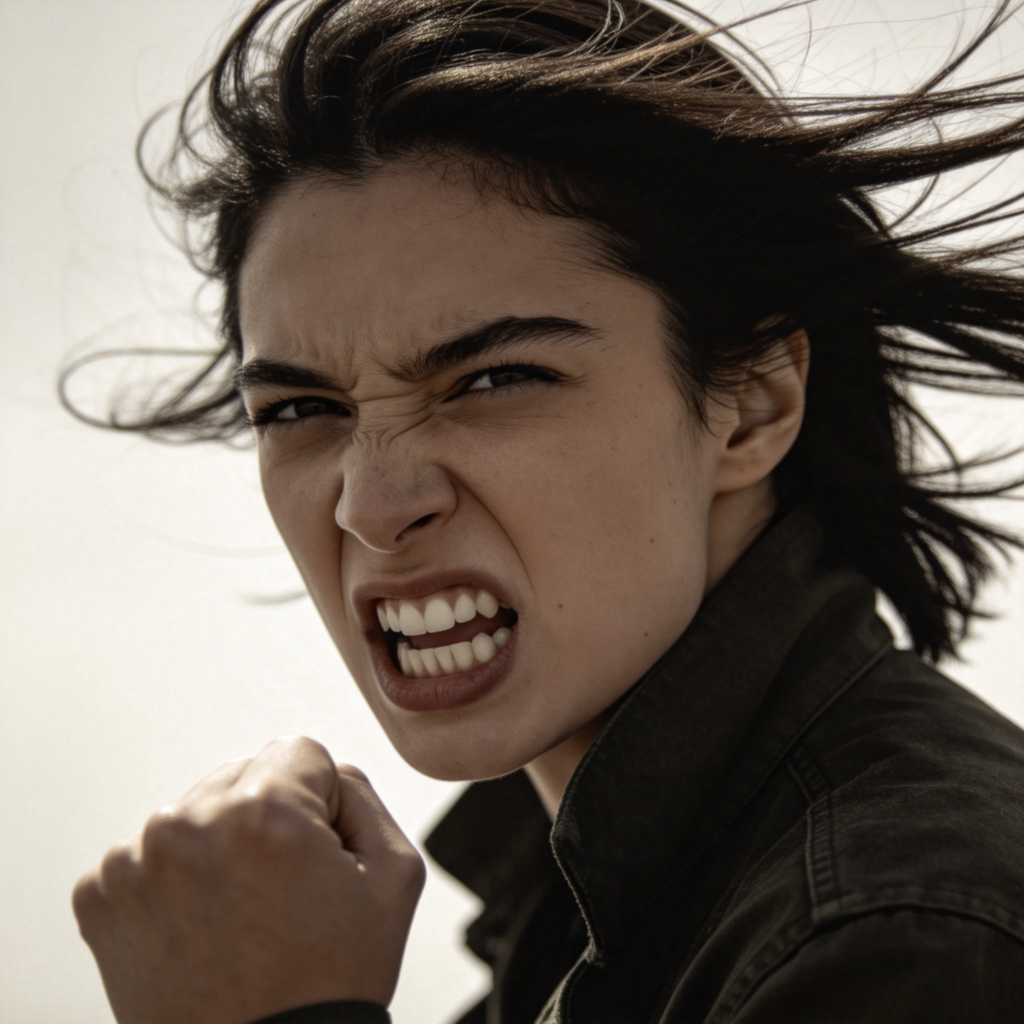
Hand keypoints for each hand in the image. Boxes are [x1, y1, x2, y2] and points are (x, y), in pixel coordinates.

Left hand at [73, 737, 424, 1023]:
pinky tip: (201, 926)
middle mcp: (186, 824)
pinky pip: (151, 854)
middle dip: (268, 820)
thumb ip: (363, 793)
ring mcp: (133, 863)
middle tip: (280, 894)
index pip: (300, 753)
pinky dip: (176, 881)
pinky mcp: (99, 899)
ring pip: (198, 811)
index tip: (316, 860)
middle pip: (245, 775)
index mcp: (261, 812)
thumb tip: (326, 772)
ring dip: (219, 845)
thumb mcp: (395, 875)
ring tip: (239, 914)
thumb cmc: (326, 982)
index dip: (323, 804)